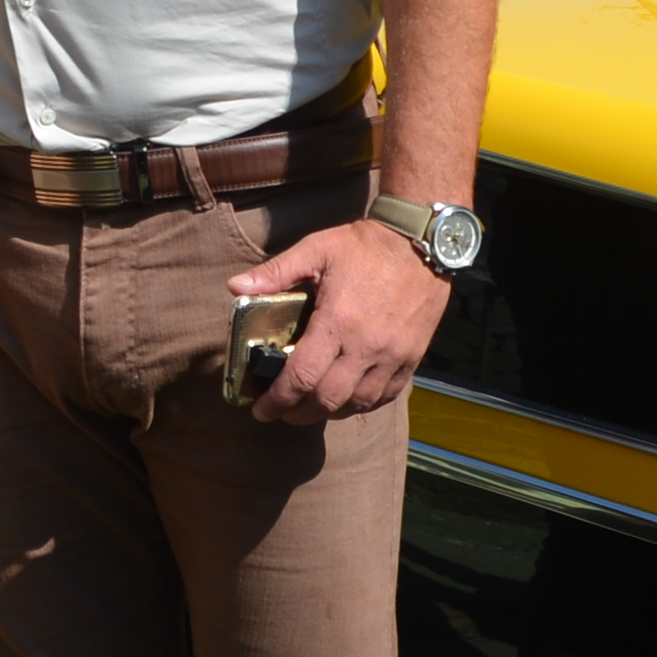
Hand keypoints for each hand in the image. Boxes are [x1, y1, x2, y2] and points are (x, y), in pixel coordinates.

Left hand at [231, 219, 446, 425]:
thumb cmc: (365, 245)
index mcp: (338, 321)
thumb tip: (234, 287)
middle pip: (327, 401)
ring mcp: (393, 356)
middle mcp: (367, 346)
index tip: (261, 410)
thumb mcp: (316, 249)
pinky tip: (347, 398)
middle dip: (298, 413)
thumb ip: (275, 272)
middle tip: (282, 411)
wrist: (421, 242)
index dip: (277, 401)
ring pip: (357, 404)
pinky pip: (386, 396)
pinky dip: (362, 404)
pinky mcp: (412, 358)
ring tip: (311, 406)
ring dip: (330, 412)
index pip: (301, 377)